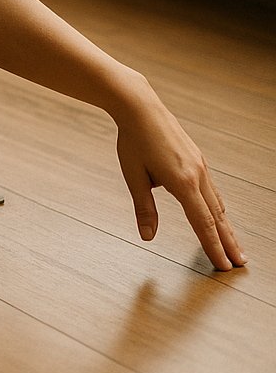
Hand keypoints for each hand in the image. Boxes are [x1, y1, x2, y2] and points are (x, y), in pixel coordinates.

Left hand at [114, 97, 245, 271]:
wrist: (140, 107)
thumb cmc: (133, 140)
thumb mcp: (134, 176)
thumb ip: (144, 208)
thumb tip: (147, 236)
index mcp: (183, 183)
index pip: (203, 223)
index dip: (212, 247)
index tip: (223, 265)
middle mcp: (198, 175)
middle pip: (217, 217)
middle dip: (228, 242)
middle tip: (239, 264)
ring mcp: (201, 166)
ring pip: (217, 203)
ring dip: (226, 226)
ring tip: (233, 244)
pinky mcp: (198, 159)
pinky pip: (211, 189)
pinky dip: (217, 207)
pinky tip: (217, 214)